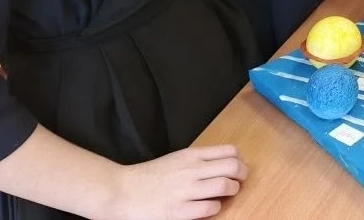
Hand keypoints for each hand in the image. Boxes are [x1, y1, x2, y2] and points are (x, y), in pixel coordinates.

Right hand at [112, 145, 246, 219]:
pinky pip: (210, 208)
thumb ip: (200, 159)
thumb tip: (227, 161)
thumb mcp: (177, 159)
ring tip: (228, 194)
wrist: (121, 191)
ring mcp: (186, 191)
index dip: (240, 159)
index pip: (230, 151)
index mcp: (191, 155)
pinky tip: (210, 207)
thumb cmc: (151, 175)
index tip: (238, 166)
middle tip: (239, 181)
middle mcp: (192, 170)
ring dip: (232, 191)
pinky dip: (215, 208)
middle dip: (242, 174)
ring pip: (225, 186)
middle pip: (233, 166)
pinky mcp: (179, 212)